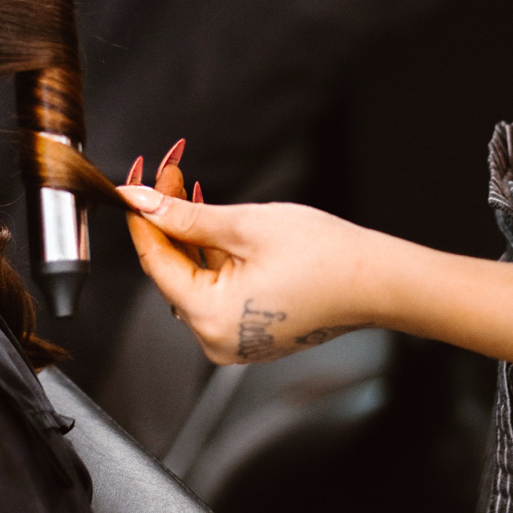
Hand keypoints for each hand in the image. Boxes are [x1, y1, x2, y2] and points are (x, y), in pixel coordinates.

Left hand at [117, 183, 377, 364]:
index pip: (155, 261)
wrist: (376, 281)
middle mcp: (216, 339)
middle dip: (167, 219)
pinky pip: (216, 289)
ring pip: (194, 277)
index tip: (135, 184)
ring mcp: (234, 339)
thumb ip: (186, 215)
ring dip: (189, 233)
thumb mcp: (246, 225)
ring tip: (186, 187)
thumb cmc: (325, 257)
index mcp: (210, 318)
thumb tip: (141, 202)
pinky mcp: (249, 331)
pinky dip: (211, 255)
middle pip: (173, 270)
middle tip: (167, 174)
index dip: (142, 217)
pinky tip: (210, 221)